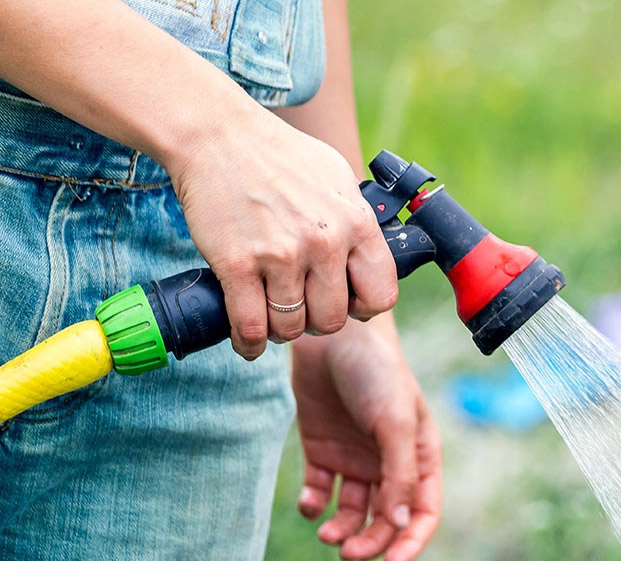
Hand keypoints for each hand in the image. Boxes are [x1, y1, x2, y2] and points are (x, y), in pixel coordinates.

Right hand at [167, 94, 398, 359]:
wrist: (217, 134)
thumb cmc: (277, 155)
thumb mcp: (336, 178)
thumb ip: (356, 220)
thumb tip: (367, 259)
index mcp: (356, 223)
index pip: (381, 295)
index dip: (362, 308)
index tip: (345, 303)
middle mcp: (324, 242)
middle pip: (332, 320)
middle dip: (316, 322)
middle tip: (300, 308)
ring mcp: (281, 255)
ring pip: (290, 327)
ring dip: (280, 329)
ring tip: (271, 314)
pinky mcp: (237, 265)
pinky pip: (250, 327)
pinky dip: (248, 342)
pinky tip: (247, 340)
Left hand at [291, 315, 442, 560]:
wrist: (330, 333)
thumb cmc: (375, 373)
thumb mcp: (395, 423)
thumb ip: (399, 475)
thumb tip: (401, 524)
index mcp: (420, 456)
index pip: (424, 512)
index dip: (411, 542)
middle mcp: (389, 462)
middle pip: (386, 519)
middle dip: (369, 541)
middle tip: (346, 551)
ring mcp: (355, 457)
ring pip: (353, 512)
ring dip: (342, 530)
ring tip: (326, 534)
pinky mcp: (322, 449)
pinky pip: (320, 491)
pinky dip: (315, 505)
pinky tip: (310, 504)